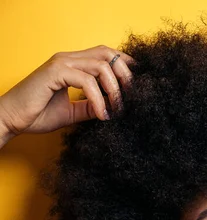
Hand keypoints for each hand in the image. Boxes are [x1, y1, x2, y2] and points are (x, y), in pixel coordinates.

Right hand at [0, 45, 134, 137]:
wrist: (12, 119)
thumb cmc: (36, 114)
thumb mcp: (72, 112)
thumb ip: (90, 107)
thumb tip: (111, 109)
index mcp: (72, 64)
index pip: (105, 54)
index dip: (124, 66)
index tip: (135, 89)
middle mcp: (68, 58)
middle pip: (108, 54)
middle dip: (125, 75)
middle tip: (129, 100)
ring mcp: (61, 63)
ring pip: (101, 66)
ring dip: (114, 90)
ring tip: (116, 111)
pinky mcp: (55, 72)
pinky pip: (87, 82)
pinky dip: (98, 99)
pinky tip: (101, 115)